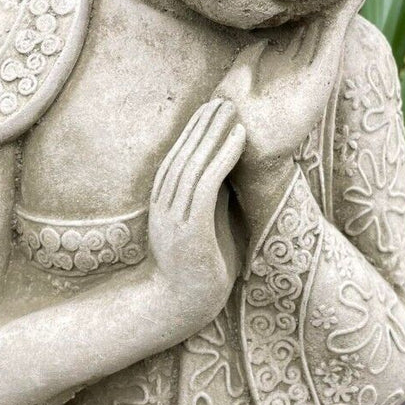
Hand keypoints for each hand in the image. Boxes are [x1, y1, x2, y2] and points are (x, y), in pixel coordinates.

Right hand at [147, 98, 245, 332]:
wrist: (179, 306)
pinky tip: (238, 138)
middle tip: (223, 97)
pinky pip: (207, 182)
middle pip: (184, 152)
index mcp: (166, 200)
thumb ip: (214, 199)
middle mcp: (166, 202)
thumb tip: (230, 171)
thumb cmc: (200, 268)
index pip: (179, 156)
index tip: (213, 107)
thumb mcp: (209, 224)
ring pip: (194, 162)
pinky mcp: (189, 227)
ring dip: (214, 132)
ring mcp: (175, 214)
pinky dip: (223, 156)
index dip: (195, 130)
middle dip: (204, 123)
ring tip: (233, 109)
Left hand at [217, 0, 375, 177]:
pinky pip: (338, 28)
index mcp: (280, 56)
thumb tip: (258, 41)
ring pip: (333, 18)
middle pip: (319, 16)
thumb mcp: (236, 78)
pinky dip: (352, 5)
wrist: (248, 151)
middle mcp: (301, 57)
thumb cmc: (235, 118)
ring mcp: (315, 61)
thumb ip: (249, 58)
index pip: (297, 19)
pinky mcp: (324, 67)